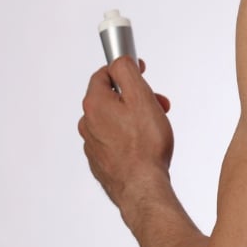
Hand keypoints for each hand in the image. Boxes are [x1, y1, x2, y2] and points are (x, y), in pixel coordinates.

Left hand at [79, 56, 173, 209]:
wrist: (142, 186)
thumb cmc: (145, 145)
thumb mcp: (141, 97)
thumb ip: (126, 72)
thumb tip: (119, 60)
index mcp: (95, 104)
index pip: (104, 74)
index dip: (125, 69)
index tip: (140, 70)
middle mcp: (88, 122)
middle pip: (111, 98)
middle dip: (136, 97)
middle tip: (158, 105)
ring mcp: (92, 144)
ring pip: (113, 120)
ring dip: (133, 118)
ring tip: (155, 129)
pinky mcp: (100, 161)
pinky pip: (113, 140)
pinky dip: (128, 137)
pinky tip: (144, 146)